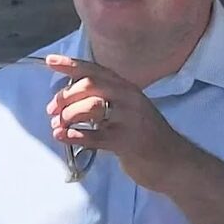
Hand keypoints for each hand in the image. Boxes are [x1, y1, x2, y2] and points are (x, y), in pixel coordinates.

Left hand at [44, 55, 195, 194]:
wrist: (172, 161)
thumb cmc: (143, 135)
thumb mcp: (126, 109)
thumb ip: (103, 99)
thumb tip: (66, 98)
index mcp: (126, 88)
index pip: (95, 70)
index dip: (71, 64)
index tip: (50, 61)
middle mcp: (129, 98)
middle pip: (90, 86)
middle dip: (65, 96)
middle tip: (51, 110)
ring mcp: (130, 119)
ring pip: (91, 108)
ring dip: (68, 116)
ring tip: (57, 126)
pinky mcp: (127, 141)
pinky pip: (95, 135)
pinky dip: (75, 135)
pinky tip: (62, 136)